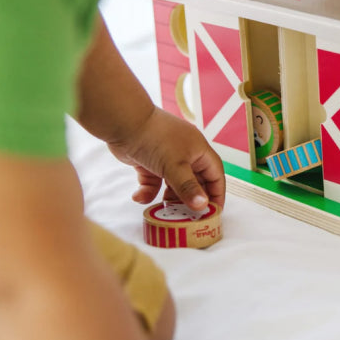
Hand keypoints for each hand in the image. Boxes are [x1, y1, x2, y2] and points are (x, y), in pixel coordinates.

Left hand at [107, 106, 224, 210]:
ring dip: (169, 198)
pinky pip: (153, 182)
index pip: (215, 175)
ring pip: (174, 184)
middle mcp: (186, 154)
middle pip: (195, 182)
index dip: (216, 194)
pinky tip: (139, 197)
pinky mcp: (149, 162)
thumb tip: (202, 206)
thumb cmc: (155, 138)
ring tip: (165, 212)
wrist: (123, 122)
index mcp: (199, 151)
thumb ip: (188, 188)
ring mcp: (167, 158)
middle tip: (188, 217)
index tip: (213, 213)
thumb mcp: (175, 166)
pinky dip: (148, 191)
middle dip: (191, 199)